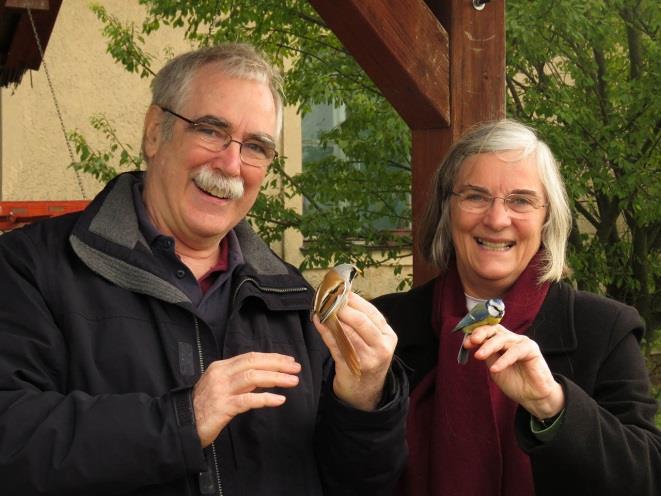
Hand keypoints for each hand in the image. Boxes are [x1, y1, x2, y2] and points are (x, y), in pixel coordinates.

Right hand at [192, 352, 300, 446]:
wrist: (183, 425)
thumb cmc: (204, 407)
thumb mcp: (220, 386)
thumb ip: (239, 379)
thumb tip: (264, 374)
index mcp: (221, 367)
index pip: (250, 357)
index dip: (272, 357)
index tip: (289, 360)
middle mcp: (220, 375)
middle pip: (253, 363)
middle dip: (277, 364)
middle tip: (296, 368)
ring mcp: (220, 390)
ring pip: (252, 377)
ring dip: (276, 378)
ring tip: (293, 381)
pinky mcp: (222, 407)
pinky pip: (248, 400)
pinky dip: (265, 398)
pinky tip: (279, 400)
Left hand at [313, 292, 396, 410]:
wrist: (364, 392)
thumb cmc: (367, 359)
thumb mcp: (373, 340)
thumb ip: (363, 321)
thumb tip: (342, 297)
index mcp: (389, 336)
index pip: (372, 312)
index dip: (355, 300)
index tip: (341, 290)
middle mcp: (382, 347)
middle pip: (361, 321)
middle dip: (342, 307)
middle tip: (329, 297)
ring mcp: (368, 359)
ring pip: (347, 332)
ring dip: (331, 318)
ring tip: (320, 307)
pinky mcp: (352, 367)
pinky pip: (335, 345)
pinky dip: (325, 331)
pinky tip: (318, 322)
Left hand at [463, 324, 564, 418]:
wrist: (531, 396)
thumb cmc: (513, 381)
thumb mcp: (493, 366)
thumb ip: (485, 354)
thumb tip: (470, 342)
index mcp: (500, 341)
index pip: (487, 330)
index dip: (475, 333)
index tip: (466, 343)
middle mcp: (511, 338)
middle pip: (495, 329)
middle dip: (481, 334)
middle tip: (471, 341)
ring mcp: (522, 342)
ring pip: (503, 339)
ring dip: (489, 346)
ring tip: (479, 356)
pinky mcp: (532, 349)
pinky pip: (516, 351)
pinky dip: (504, 360)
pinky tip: (495, 368)